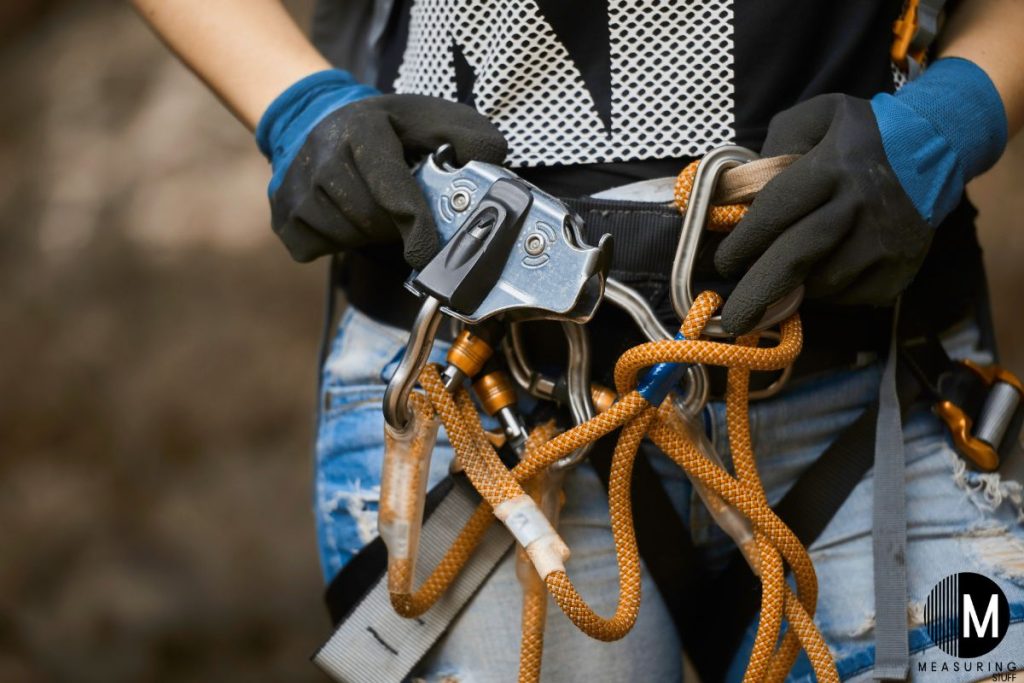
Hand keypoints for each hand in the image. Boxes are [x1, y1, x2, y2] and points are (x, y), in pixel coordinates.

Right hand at [259, 73, 507, 267]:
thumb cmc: (387, 127)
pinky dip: (340, 242)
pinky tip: (347, 217)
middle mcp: (322, 157)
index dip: (416, 227)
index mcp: (363, 130)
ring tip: (375, 205)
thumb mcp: (431, 117)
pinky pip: (321, 249)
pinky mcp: (283, 217)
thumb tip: (492, 162)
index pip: (392, 189)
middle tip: (404, 208)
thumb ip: (469, 136)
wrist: (318, 119)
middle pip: (373, 221)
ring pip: (349, 237)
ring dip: (372, 232)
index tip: (430, 254)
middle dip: (398, 225)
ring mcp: (297, 190)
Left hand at [714, 94, 932, 333]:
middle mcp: (858, 206)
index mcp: (831, 167)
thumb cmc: (860, 134)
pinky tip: (827, 268)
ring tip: (789, 271)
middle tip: (733, 320)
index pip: (775, 211)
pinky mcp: (900, 269)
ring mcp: (883, 242)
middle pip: (796, 258)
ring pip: (821, 283)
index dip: (742, 242)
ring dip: (795, 286)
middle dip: (757, 293)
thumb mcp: (814, 118)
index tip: (721, 263)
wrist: (937, 146)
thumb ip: (774, 148)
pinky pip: (849, 297)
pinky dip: (829, 292)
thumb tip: (740, 193)